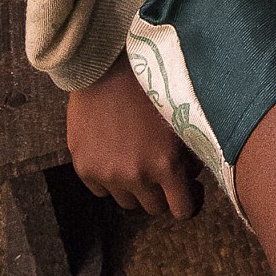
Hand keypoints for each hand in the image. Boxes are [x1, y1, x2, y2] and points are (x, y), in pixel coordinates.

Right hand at [66, 54, 202, 219]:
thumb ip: (190, 156)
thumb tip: (191, 180)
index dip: (188, 202)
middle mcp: (136, 174)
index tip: (187, 189)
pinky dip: (109, 179)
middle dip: (161, 192)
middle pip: (154, 209)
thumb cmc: (149, 86)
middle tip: (159, 169)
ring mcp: (106, 173)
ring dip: (134, 188)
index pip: (183, 211)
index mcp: (165, 164)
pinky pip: (101, 190)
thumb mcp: (181, 119)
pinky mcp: (84, 167)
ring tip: (135, 159)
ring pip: (127, 202)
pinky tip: (113, 154)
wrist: (105, 65)